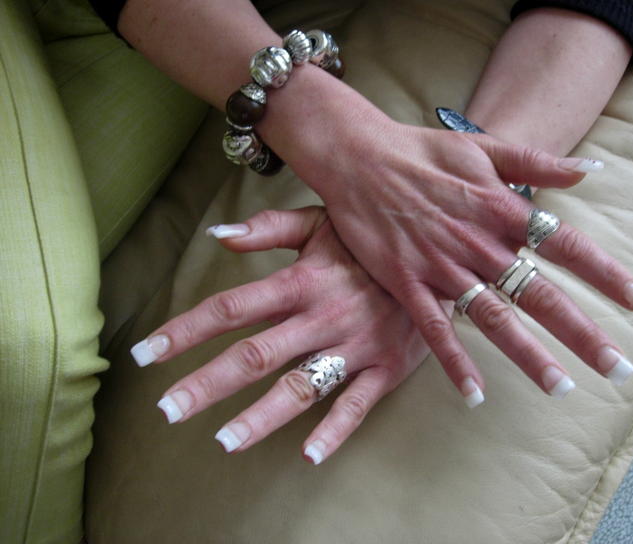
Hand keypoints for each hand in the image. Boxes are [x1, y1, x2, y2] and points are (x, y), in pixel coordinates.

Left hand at [130, 207, 429, 462]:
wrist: (439, 260)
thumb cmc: (371, 242)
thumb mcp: (323, 222)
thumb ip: (270, 228)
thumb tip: (216, 235)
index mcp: (303, 280)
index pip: (233, 307)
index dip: (187, 329)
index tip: (147, 353)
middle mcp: (322, 316)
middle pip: (255, 354)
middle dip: (207, 383)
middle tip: (166, 410)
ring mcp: (355, 346)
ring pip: (301, 385)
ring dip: (260, 417)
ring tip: (222, 442)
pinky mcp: (385, 368)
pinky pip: (358, 404)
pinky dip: (334, 431)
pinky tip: (307, 455)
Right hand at [275, 99, 632, 401]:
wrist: (358, 157)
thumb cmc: (422, 150)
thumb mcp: (483, 145)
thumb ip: (536, 160)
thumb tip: (591, 168)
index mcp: (502, 209)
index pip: (567, 246)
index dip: (607, 275)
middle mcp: (480, 243)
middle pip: (541, 294)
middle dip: (582, 333)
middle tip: (618, 367)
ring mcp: (443, 266)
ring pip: (494, 318)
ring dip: (528, 355)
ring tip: (561, 387)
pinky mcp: (408, 282)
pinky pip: (436, 328)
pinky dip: (454, 362)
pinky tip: (474, 395)